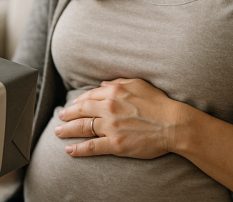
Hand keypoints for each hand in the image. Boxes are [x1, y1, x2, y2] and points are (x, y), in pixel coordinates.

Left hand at [55, 78, 183, 157]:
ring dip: (67, 130)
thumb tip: (103, 83)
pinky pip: (91, 146)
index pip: (89, 96)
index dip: (77, 102)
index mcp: (114, 91)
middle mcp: (109, 107)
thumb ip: (119, 82)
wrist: (174, 124)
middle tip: (60, 119)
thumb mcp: (139, 84)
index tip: (71, 106)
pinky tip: (69, 150)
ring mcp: (111, 126)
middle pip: (81, 111)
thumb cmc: (159, 103)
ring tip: (58, 133)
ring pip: (82, 127)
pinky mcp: (116, 143)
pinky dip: (78, 149)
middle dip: (67, 115)